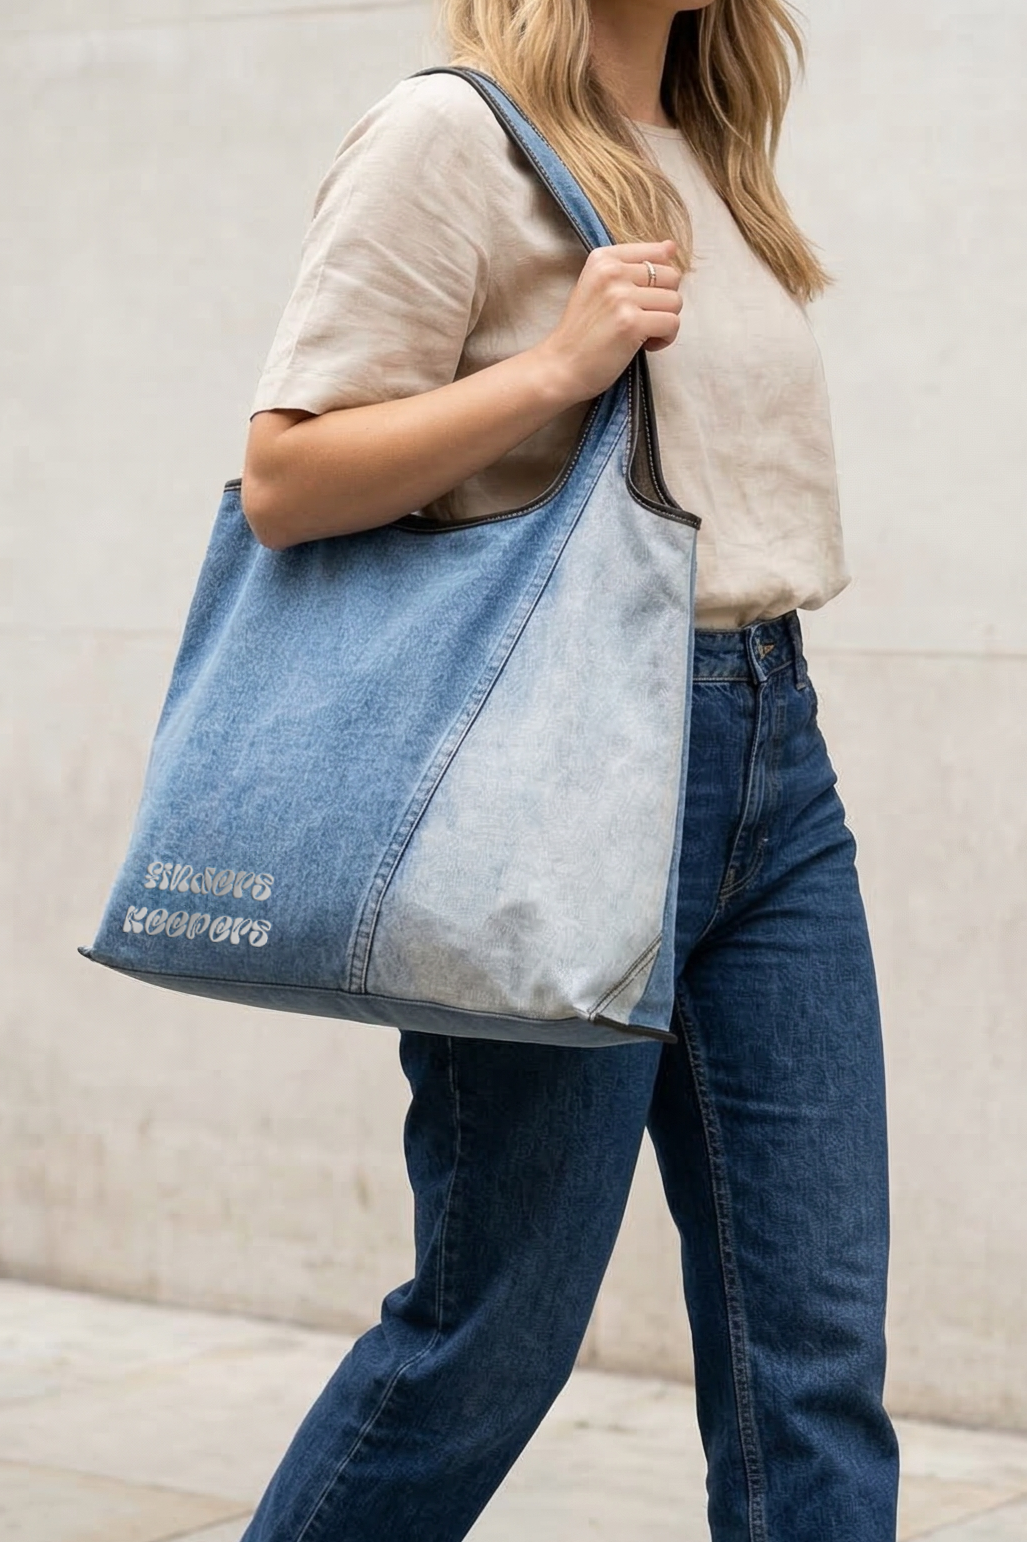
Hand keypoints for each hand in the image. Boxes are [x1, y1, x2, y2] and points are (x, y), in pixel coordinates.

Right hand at [535, 240, 681, 403]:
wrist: (560, 366)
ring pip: (675, 301)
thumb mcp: (598, 286)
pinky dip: (665, 339)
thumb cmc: (582, 332)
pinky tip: (646, 346)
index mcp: (603, 258)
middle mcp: (611, 272)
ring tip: (642, 334)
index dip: (660, 281)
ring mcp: (620, 297)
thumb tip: (671, 247)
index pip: (657, 253)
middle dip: (664, 302)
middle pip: (671, 277)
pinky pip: (672, 323)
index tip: (643, 299)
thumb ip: (632, 266)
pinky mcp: (630, 323)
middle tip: (642, 319)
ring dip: (665, 322)